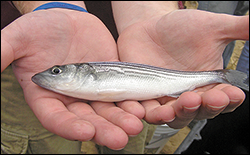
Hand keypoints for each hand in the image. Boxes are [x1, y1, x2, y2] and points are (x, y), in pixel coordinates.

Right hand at [1, 9, 142, 149]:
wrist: (67, 19)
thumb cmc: (41, 29)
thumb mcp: (19, 38)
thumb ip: (4, 51)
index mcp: (47, 95)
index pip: (56, 117)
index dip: (69, 127)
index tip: (86, 132)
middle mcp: (71, 98)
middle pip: (87, 119)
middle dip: (103, 129)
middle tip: (119, 138)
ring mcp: (92, 90)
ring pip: (106, 111)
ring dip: (121, 120)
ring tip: (134, 125)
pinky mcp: (108, 80)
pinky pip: (120, 94)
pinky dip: (130, 102)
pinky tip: (141, 108)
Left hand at [116, 9, 247, 127]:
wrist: (149, 29)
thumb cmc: (179, 30)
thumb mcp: (211, 27)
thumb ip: (237, 29)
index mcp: (207, 83)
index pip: (222, 98)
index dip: (229, 99)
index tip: (233, 93)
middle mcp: (187, 94)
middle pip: (200, 112)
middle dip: (206, 107)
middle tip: (209, 97)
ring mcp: (165, 98)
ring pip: (175, 116)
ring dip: (180, 114)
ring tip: (183, 104)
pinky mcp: (144, 97)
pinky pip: (147, 111)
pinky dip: (151, 114)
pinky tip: (157, 111)